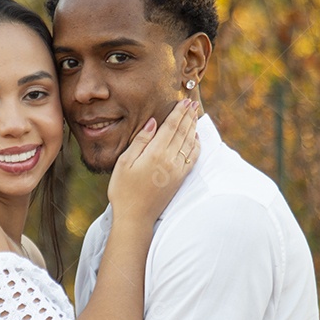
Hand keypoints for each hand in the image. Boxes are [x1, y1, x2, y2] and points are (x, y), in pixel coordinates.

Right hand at [107, 99, 200, 223]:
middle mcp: (170, 160)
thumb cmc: (123, 190)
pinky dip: (196, 145)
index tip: (184, 101)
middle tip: (192, 104)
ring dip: (193, 128)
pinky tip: (195, 138)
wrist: (135, 217)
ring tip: (195, 116)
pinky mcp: (180, 179)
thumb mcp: (124, 163)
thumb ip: (140, 141)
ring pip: (189, 143)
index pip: (171, 127)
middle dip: (188, 116)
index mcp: (155, 153)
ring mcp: (177, 170)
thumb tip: (153, 122)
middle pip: (183, 132)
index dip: (178, 113)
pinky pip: (193, 158)